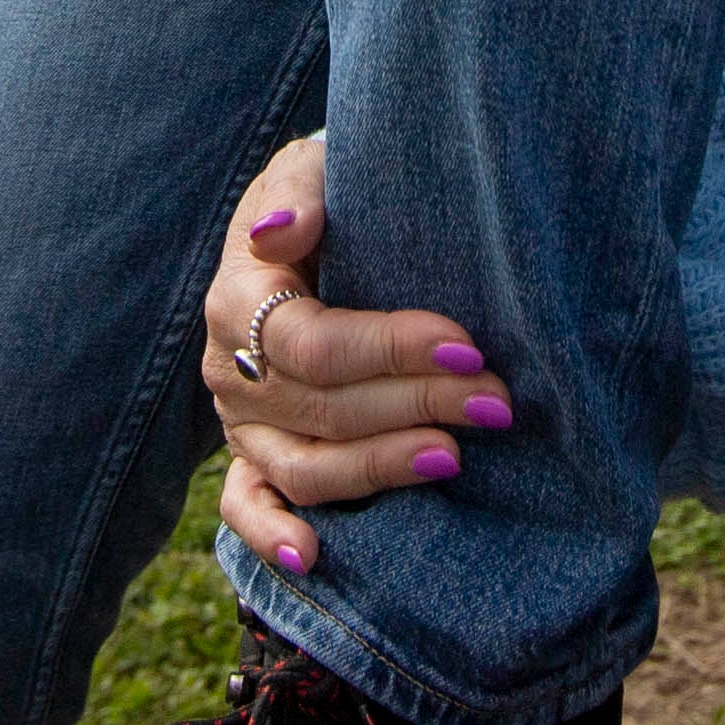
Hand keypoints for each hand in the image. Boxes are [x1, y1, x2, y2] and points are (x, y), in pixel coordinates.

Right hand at [196, 135, 515, 574]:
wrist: (313, 229)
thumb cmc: (326, 197)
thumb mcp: (309, 168)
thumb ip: (300, 191)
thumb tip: (280, 234)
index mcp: (239, 297)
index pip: (313, 342)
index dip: (390, 348)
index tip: (468, 341)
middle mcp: (229, 368)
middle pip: (324, 408)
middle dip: (416, 402)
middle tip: (494, 399)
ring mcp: (239, 423)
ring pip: (305, 466)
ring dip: (381, 467)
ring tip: (454, 455)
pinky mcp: (250, 460)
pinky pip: (245, 508)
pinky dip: (271, 536)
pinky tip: (314, 557)